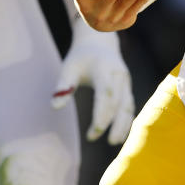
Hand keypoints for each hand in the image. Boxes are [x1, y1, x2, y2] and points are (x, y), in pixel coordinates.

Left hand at [52, 17, 134, 143]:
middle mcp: (118, 75)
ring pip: (128, 105)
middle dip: (110, 122)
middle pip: (118, 102)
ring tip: (114, 142)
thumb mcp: (69, 67)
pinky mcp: (127, 87)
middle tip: (98, 139)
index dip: (101, 115)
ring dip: (123, 125)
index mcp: (104, 68)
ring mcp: (125, 81)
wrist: (99, 41)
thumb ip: (63, 86)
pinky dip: (126, 121)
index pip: (105, 94)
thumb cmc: (80, 58)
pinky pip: (129, 106)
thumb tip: (55, 107)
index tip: (92, 132)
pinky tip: (119, 134)